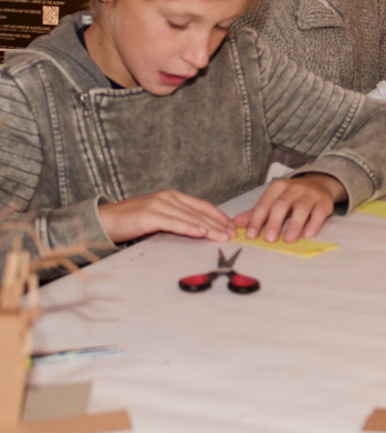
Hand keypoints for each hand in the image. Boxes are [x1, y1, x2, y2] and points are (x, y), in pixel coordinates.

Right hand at [99, 191, 235, 244]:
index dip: (218, 216)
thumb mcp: (160, 218)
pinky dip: (188, 227)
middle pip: (199, 211)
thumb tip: (200, 232)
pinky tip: (201, 232)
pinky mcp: (148, 215)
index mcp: (172, 196)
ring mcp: (158, 204)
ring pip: (189, 217)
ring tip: (222, 236)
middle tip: (232, 234)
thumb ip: (178, 221)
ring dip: (208, 227)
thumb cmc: (133, 221)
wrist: (105, 220)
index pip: (202, 205)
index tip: (231, 227)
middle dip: (218, 224)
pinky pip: (173, 222)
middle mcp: (168, 197)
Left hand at [233, 173, 345, 242]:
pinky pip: (319, 212)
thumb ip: (256, 213)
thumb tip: (235, 224)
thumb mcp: (273, 200)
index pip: (264, 204)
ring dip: (295, 225)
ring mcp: (309, 195)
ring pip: (301, 208)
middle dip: (274, 222)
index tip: (250, 235)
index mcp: (278, 187)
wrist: (319, 184)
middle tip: (269, 239)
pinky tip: (308, 234)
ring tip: (289, 239)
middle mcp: (293, 188)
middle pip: (282, 205)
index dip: (256, 220)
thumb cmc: (292, 196)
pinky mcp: (324, 202)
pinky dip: (314, 223)